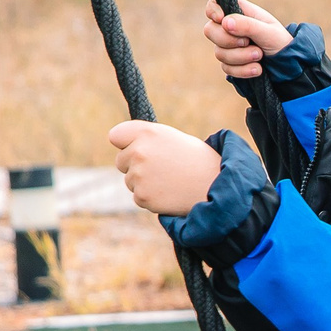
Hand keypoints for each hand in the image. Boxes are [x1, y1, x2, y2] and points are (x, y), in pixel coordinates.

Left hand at [107, 120, 221, 215]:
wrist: (215, 185)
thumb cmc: (197, 160)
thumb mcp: (171, 138)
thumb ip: (146, 140)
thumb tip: (126, 150)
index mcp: (146, 131)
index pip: (115, 136)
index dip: (126, 144)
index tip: (135, 149)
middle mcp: (138, 151)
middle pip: (121, 161)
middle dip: (135, 166)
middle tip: (162, 169)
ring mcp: (138, 175)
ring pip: (130, 181)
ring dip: (144, 183)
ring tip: (170, 181)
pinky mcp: (142, 196)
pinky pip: (138, 197)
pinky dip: (151, 198)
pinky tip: (170, 193)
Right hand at [203, 0, 291, 79]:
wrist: (288, 65)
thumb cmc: (279, 42)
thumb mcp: (268, 31)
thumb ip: (248, 25)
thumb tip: (225, 22)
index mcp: (239, 12)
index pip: (213, 5)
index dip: (212, 11)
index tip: (222, 19)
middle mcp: (230, 28)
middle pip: (210, 31)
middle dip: (229, 40)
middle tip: (248, 42)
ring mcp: (228, 46)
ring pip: (219, 52)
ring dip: (241, 57)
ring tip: (260, 55)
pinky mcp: (231, 63)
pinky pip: (227, 68)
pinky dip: (243, 70)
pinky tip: (258, 69)